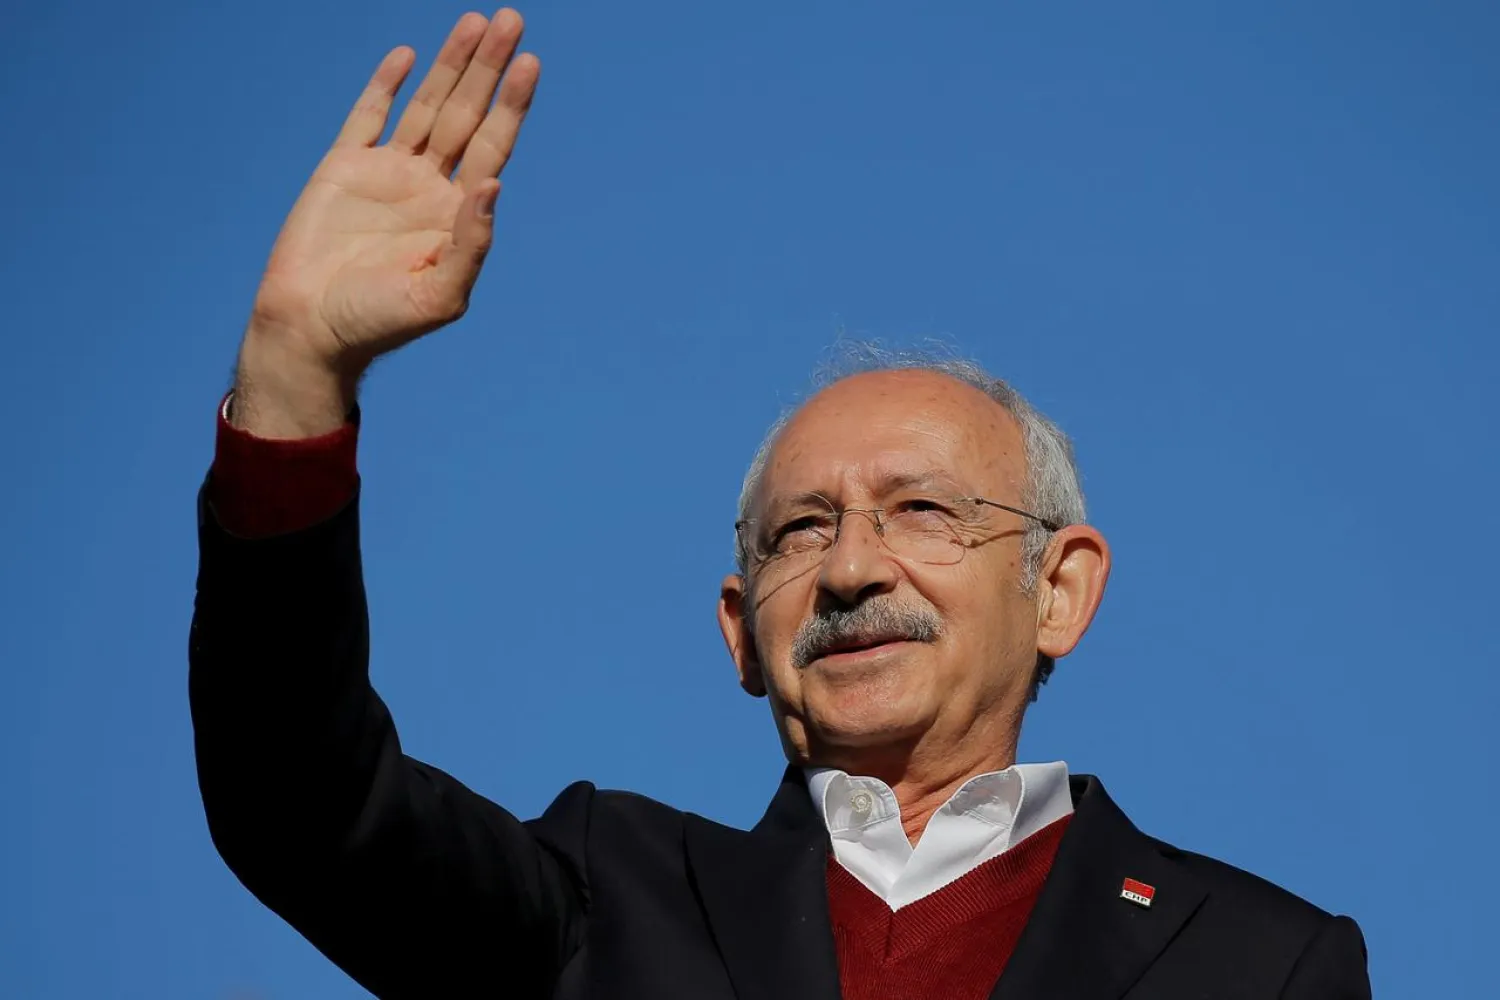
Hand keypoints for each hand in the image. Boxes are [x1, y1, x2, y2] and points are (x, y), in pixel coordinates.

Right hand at [233, 9, 538, 435]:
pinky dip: (387, 85)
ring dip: (451, 65)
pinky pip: (369, 116)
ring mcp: (388, 175)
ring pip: (427, 106)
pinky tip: (408, 56)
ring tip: (475, 22)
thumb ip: (472, 243)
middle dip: (489, 68)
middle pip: (468, 114)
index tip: (529, 63)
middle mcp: (429, 188)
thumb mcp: (439, 294)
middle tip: (511, 19)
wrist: (310, 330)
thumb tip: (494, 185)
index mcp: (457, 215)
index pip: (494, 147)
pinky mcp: (344, 168)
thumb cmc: (378, 323)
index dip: (512, 105)